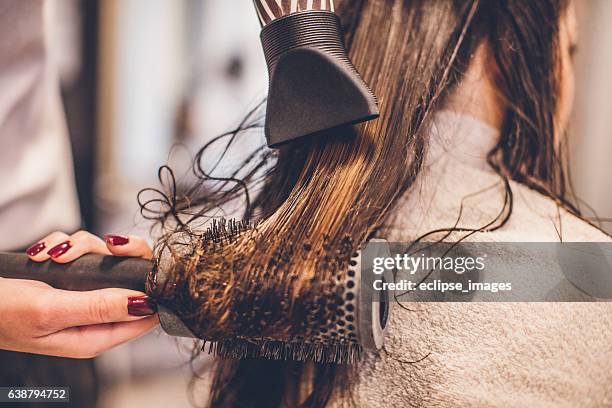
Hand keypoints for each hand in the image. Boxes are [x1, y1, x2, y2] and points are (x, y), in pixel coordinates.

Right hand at [0, 231, 157, 357]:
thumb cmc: (1, 313)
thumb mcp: (52, 310)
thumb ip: (100, 308)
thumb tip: (145, 303)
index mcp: (96, 335)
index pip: (146, 315)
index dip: (154, 287)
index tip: (149, 263)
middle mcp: (94, 316)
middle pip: (132, 278)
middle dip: (121, 255)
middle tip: (109, 244)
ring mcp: (81, 294)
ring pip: (105, 259)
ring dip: (80, 248)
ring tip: (53, 257)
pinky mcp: (67, 277)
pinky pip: (80, 251)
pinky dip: (62, 246)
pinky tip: (42, 255)